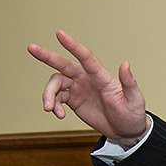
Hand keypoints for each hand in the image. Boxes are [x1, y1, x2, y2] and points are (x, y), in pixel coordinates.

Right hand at [26, 29, 148, 144]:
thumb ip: (129, 82)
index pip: (85, 57)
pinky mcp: (73, 100)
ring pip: (56, 84)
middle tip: (31, 48)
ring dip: (48, 94)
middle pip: (64, 64)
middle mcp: (87, 79)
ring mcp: (79, 89)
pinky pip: (57, 98)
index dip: (72, 46)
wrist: (126, 131)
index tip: (59, 34)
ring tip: (49, 109)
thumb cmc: (133, 114)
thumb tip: (125, 64)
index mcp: (102, 76)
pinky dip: (53, 105)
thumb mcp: (135, 99)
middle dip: (47, 56)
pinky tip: (57, 114)